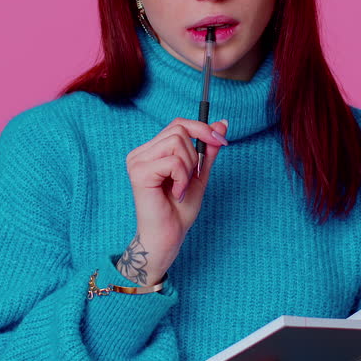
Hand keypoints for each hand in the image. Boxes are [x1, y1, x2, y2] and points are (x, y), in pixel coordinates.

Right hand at [120, 118, 228, 284]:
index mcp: (151, 151)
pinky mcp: (139, 173)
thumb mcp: (199, 174)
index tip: (222, 141)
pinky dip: (182, 179)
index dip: (202, 128)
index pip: (178, 124)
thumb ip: (208, 149)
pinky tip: (176, 193)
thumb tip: (223, 123)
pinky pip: (173, 162)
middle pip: (179, 130)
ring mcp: (137, 162)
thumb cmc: (179, 210)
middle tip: (189, 179)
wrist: (168, 237)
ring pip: (177, 143)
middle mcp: (140, 153)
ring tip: (180, 188)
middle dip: (194, 154)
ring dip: (188, 168)